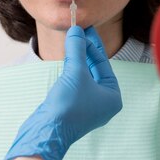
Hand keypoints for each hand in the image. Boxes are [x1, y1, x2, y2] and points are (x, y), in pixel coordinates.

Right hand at [0, 26, 122, 159]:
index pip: (104, 63)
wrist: (46, 131)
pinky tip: (66, 58)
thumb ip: (77, 49)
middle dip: (86, 49)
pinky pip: (76, 82)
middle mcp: (104, 102)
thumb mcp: (75, 72)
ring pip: (85, 74)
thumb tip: (77, 30)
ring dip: (78, 57)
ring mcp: (89, 105)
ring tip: (72, 39)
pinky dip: (72, 69)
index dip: (93, 43)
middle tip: (78, 30)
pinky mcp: (74, 107)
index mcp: (113, 96)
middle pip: (96, 68)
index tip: (85, 28)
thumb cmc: (67, 106)